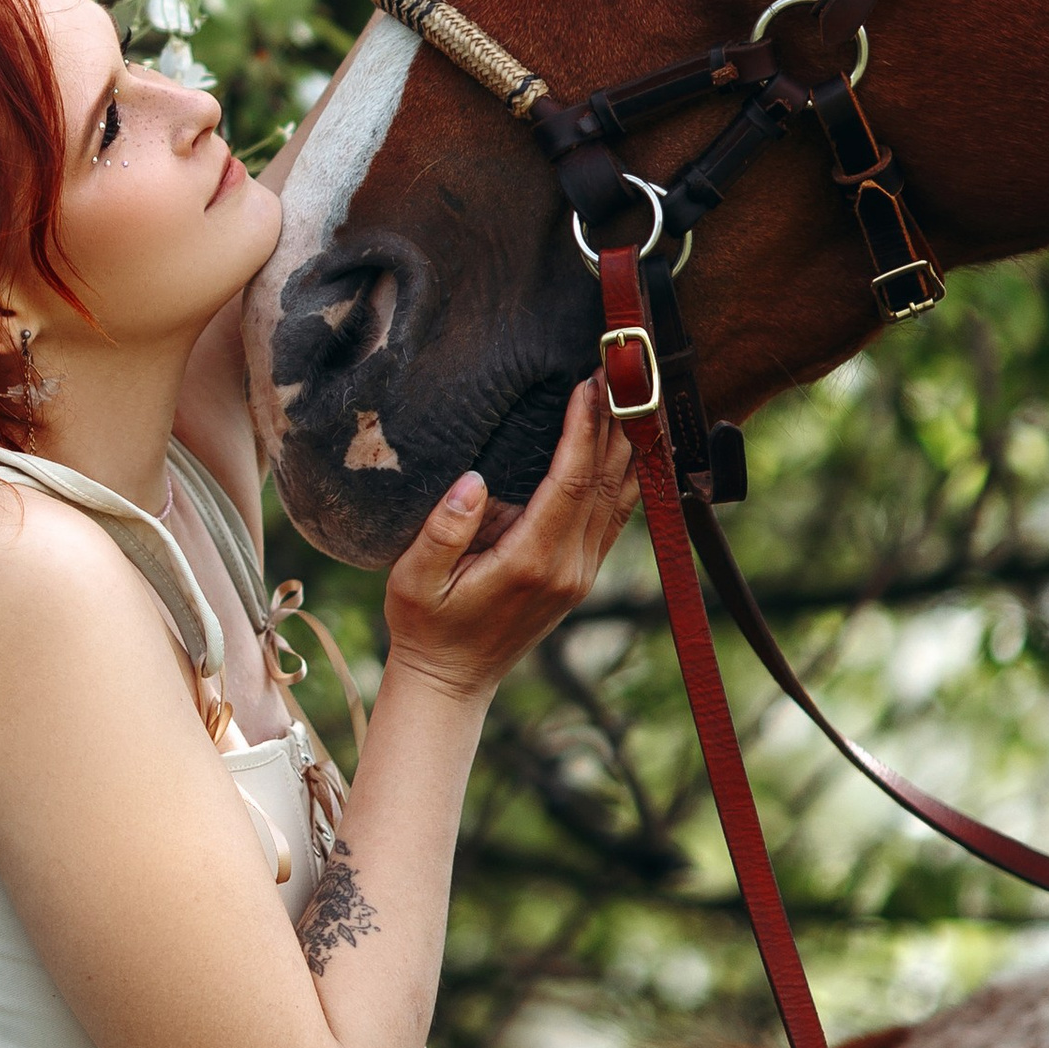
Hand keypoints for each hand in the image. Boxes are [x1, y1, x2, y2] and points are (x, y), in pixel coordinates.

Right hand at [382, 375, 637, 707]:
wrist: (452, 680)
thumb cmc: (425, 625)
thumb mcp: (413, 581)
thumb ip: (441, 533)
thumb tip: (473, 482)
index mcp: (530, 562)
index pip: (569, 483)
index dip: (583, 430)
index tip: (588, 384)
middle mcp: (568, 567)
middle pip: (606, 482)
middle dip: (616, 421)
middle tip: (622, 367)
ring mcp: (581, 573)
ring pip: (621, 497)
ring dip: (629, 443)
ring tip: (635, 390)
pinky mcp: (582, 575)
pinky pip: (616, 515)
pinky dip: (628, 473)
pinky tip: (631, 442)